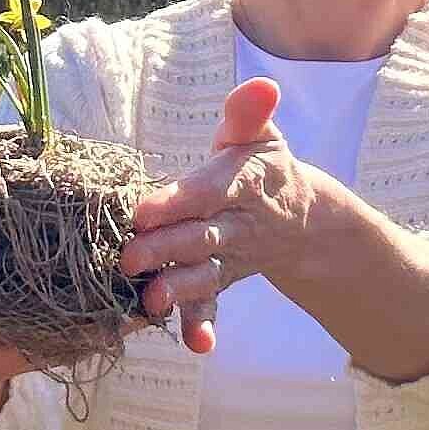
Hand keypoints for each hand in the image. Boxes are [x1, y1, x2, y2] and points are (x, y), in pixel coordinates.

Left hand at [120, 78, 314, 354]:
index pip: (211, 191)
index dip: (179, 201)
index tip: (143, 210)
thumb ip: (248, 114)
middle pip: (201, 238)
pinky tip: (197, 345)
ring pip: (204, 274)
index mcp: (245, 182)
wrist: (299, 218)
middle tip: (128, 257)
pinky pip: (214, 304)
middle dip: (166, 249)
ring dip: (180, 290)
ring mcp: (233, 257)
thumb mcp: (259, 136)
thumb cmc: (258, 166)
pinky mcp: (225, 280)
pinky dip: (204, 324)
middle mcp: (239, 224)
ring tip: (151, 300)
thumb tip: (263, 84)